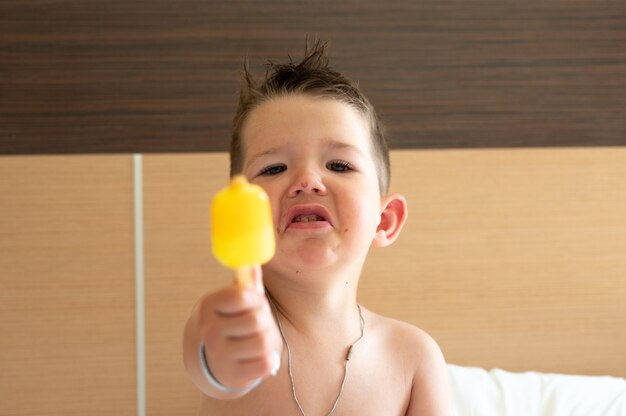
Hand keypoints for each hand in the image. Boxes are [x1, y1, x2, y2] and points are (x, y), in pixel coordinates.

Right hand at [183, 265, 281, 397]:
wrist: (211, 359)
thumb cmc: (230, 322)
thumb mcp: (235, 302)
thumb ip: (247, 284)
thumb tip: (254, 264)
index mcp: (208, 306)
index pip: (243, 296)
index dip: (256, 299)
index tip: (254, 302)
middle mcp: (208, 331)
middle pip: (257, 320)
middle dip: (264, 320)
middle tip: (257, 324)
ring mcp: (217, 355)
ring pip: (262, 342)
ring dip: (267, 340)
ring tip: (257, 339)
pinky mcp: (231, 376)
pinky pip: (265, 364)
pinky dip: (268, 359)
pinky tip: (258, 357)